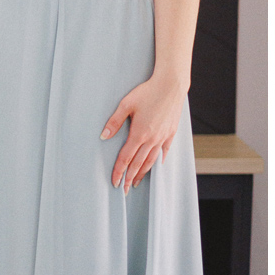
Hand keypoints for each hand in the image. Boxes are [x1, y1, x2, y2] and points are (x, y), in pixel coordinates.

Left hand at [101, 74, 184, 189]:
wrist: (171, 84)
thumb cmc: (148, 92)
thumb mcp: (126, 104)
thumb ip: (114, 122)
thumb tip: (103, 136)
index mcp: (139, 134)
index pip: (126, 158)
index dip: (119, 172)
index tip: (114, 182)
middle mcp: (152, 139)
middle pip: (138, 164)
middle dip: (129, 178)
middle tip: (124, 190)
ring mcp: (163, 137)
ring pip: (151, 161)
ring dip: (142, 173)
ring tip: (136, 182)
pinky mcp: (171, 133)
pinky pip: (164, 151)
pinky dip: (158, 161)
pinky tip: (156, 166)